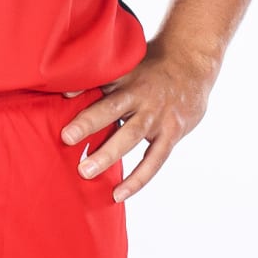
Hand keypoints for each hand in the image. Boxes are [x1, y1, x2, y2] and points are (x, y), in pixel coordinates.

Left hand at [60, 40, 217, 200]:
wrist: (193, 64)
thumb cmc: (151, 67)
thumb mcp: (127, 64)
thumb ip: (100, 80)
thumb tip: (65, 92)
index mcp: (127, 76)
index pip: (102, 80)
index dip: (83, 87)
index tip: (64, 96)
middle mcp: (141, 95)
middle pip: (113, 109)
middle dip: (90, 123)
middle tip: (66, 138)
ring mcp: (158, 115)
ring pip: (131, 136)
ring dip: (108, 154)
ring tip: (86, 172)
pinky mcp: (172, 132)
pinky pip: (154, 160)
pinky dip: (137, 179)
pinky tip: (119, 193)